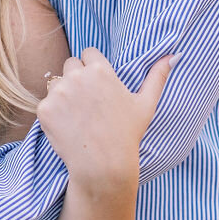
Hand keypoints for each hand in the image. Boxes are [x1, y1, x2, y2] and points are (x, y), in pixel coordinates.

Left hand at [37, 49, 176, 195]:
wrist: (103, 166)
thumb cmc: (127, 134)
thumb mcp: (146, 104)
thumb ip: (157, 77)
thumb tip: (173, 56)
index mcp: (100, 70)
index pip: (88, 53)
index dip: (93, 68)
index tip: (99, 86)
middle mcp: (77, 76)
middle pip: (71, 64)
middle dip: (77, 77)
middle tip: (88, 103)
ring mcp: (58, 92)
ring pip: (56, 83)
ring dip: (63, 93)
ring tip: (78, 116)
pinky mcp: (44, 109)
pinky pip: (46, 103)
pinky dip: (53, 114)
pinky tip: (68, 126)